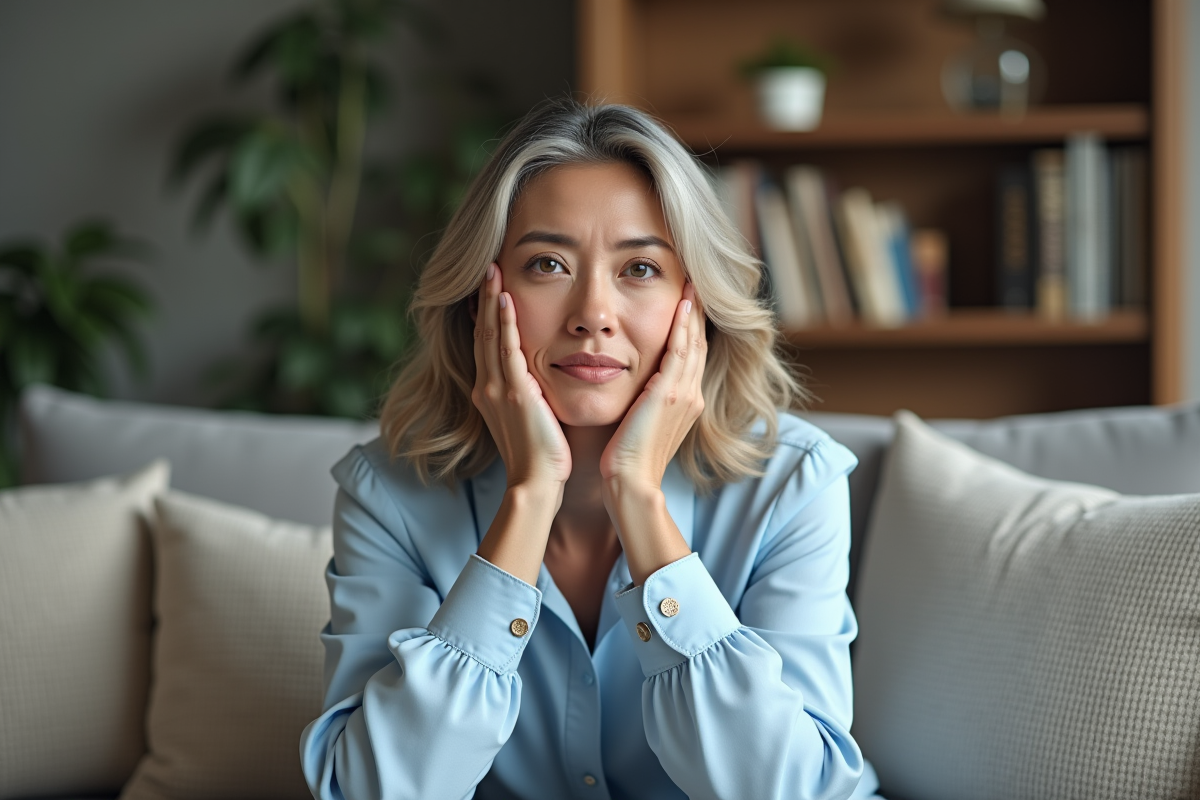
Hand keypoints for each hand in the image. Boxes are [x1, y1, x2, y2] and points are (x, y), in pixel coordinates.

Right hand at [472, 263, 572, 491]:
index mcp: (490, 393)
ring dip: (491, 301)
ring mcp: (497, 389)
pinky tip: (505, 300)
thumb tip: (541, 379)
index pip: (486, 344)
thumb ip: (531, 395)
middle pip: (482, 332)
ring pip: (490, 335)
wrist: (537, 483)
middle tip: (487, 269)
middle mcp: (487, 387)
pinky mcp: (513, 393)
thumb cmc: (542, 457)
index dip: (487, 315)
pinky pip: (506, 350)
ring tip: (492, 272)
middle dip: (484, 300)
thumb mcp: (531, 418)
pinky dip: (504, 323)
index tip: (491, 290)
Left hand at [600, 282, 706, 490]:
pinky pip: (680, 351)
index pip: (692, 356)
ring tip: (693, 285)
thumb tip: (637, 390)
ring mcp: (684, 394)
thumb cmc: (628, 460)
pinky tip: (682, 305)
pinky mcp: (669, 394)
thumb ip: (645, 403)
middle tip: (696, 284)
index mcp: (687, 403)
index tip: (688, 303)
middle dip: (697, 314)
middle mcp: (692, 395)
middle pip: (699, 344)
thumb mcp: (642, 424)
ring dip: (693, 312)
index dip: (692, 328)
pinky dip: (682, 326)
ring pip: (693, 343)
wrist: (631, 483)